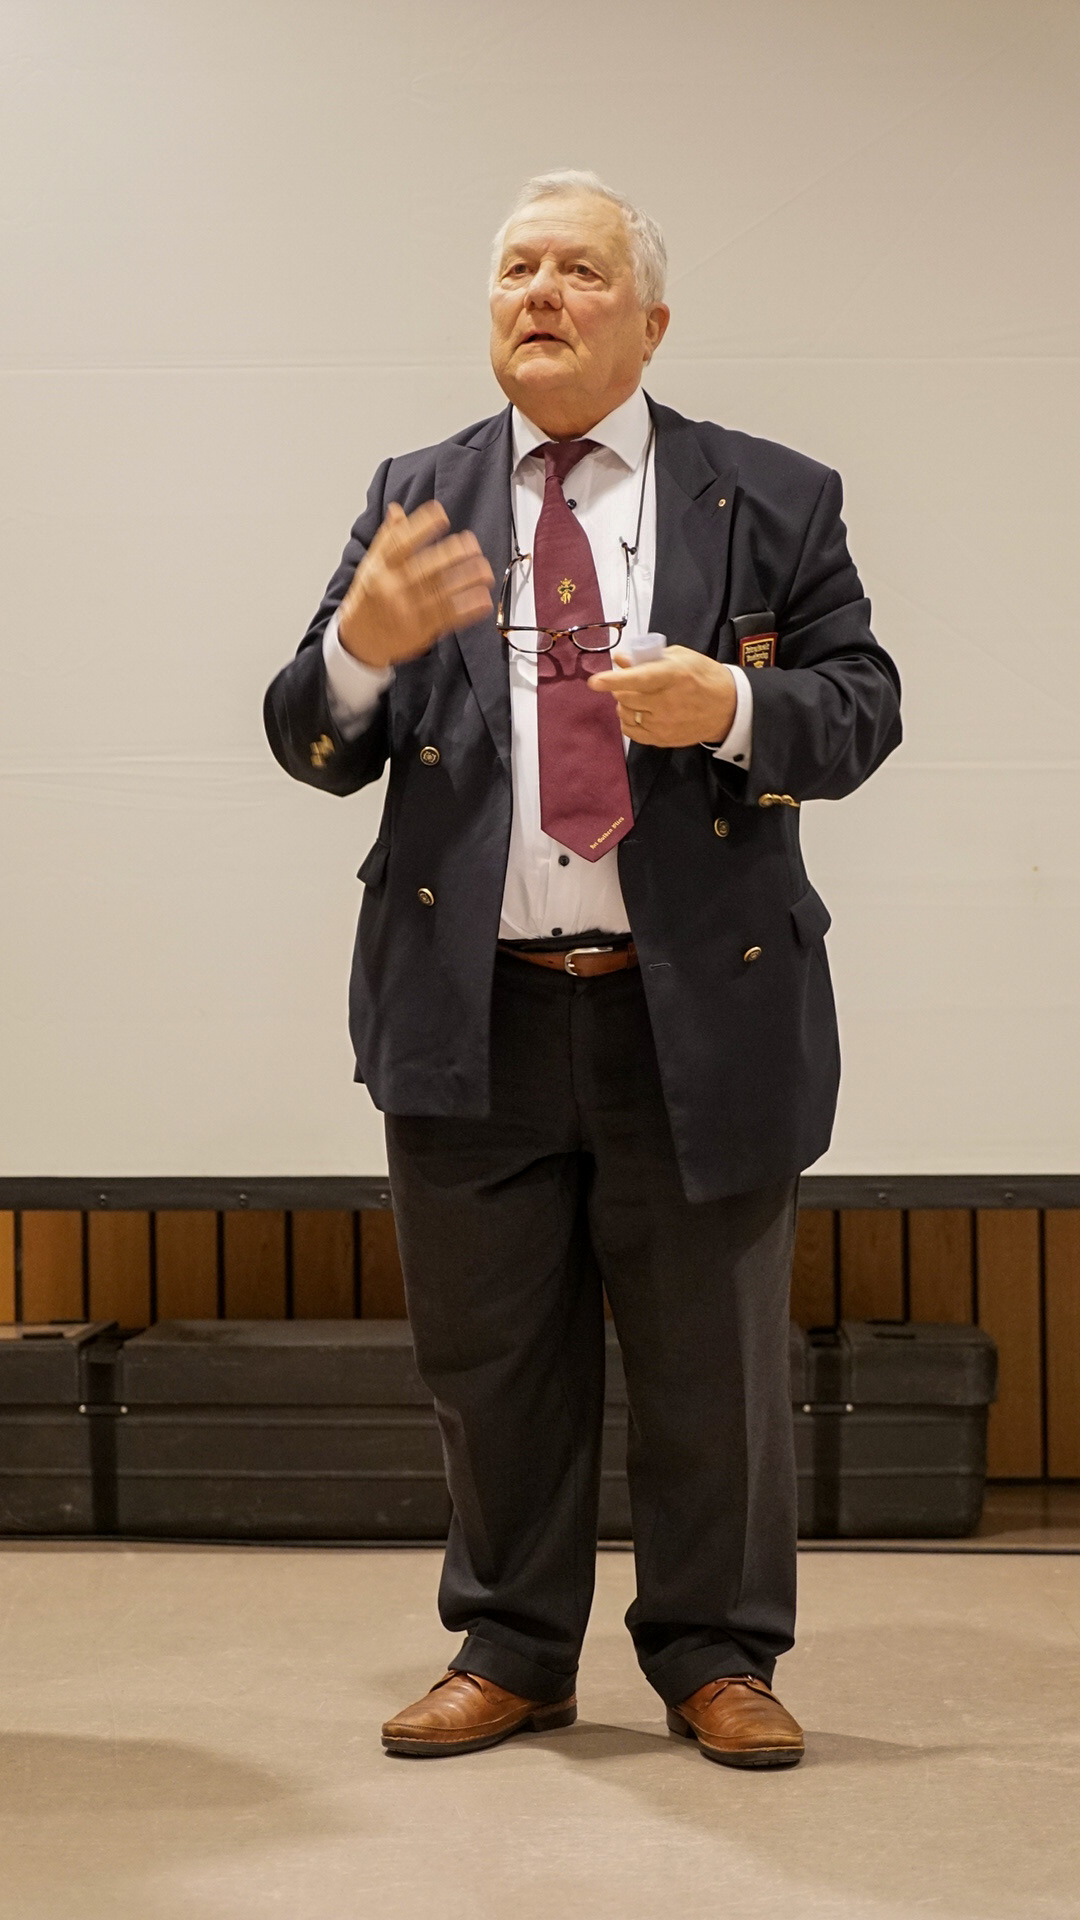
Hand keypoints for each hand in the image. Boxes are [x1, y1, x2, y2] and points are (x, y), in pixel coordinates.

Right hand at [338, 501, 494, 668]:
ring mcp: (407, 611)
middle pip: (425, 568)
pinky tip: (482, 599)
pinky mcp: (421, 631)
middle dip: (452, 554)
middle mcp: (392, 589)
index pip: (400, 543)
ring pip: (441, 592)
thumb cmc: (368, 598)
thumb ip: (387, 538)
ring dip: (467, 580)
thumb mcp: (371, 565)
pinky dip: (468, 609)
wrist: (359, 640)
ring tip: (485, 570)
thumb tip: (397, 510)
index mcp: (380, 569)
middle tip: (472, 544)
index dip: (421, 527)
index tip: (440, 515)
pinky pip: (448, 617)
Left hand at [588, 646, 736, 747]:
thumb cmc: (703, 677)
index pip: (638, 679)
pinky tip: (639, 714)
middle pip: (625, 698)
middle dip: (620, 688)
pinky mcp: (663, 739)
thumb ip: (647, 658)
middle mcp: (667, 702)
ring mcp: (664, 724)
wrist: (728, 707)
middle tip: (629, 683)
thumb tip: (619, 660)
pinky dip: (629, 722)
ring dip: (624, 705)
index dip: (613, 680)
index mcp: (672, 676)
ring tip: (637, 699)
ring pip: (626, 715)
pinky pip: (632, 732)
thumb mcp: (680, 658)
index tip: (595, 682)